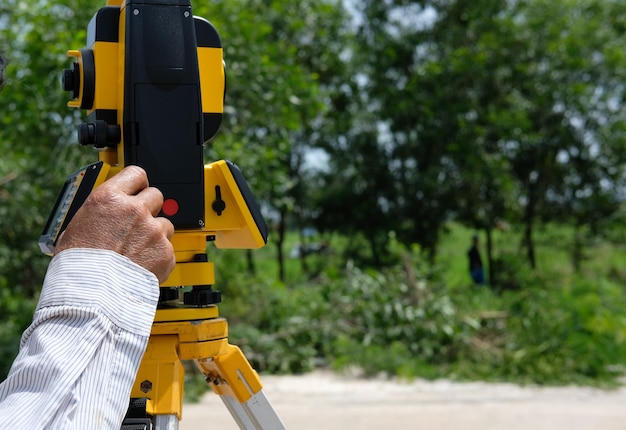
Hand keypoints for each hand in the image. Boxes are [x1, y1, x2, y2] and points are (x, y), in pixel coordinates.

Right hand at [54, 165, 175, 282]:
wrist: (91, 294)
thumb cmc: (78, 265)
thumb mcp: (77, 226)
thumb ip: (101, 213)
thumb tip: (108, 210)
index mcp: (110, 198)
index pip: (136, 174)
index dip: (138, 183)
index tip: (139, 190)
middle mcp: (135, 210)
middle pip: (156, 196)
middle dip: (150, 208)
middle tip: (139, 225)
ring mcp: (153, 230)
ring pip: (165, 224)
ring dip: (156, 235)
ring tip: (138, 252)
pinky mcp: (166, 252)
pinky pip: (168, 249)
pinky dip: (160, 258)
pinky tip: (143, 266)